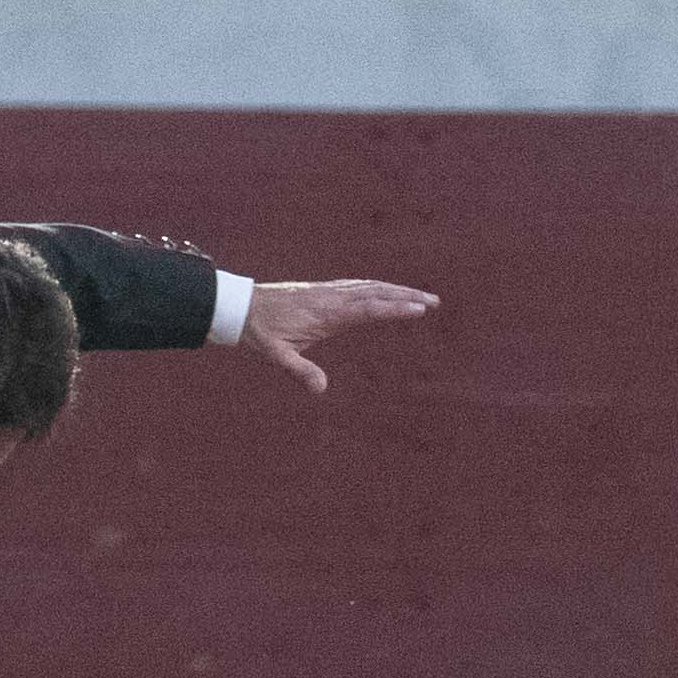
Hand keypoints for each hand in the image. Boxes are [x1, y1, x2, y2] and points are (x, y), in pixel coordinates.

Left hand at [242, 279, 438, 394]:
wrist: (242, 307)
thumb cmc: (259, 332)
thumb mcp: (276, 356)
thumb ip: (300, 371)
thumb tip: (321, 390)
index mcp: (327, 312)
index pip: (368, 308)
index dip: (394, 308)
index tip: (419, 309)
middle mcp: (332, 296)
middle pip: (377, 291)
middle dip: (407, 295)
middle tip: (435, 301)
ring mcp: (330, 291)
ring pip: (370, 286)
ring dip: (397, 290)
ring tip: (421, 297)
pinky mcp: (325, 291)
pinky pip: (359, 286)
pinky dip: (379, 288)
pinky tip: (387, 292)